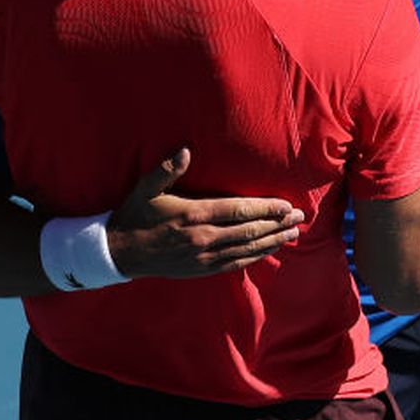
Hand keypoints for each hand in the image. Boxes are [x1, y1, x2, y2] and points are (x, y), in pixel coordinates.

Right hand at [106, 149, 304, 278]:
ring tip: (293, 234)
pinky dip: (255, 257)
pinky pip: (235, 264)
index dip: (266, 208)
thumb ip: (167, 169)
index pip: (239, 211)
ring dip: (272, 241)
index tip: (285, 204)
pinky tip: (269, 250)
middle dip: (277, 224)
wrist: (120, 252)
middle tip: (299, 217)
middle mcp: (203, 237)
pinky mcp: (202, 269)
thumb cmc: (135, 215)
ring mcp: (204, 256)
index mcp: (194, 214)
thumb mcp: (146, 188)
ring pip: (246, 249)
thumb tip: (187, 150)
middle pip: (249, 231)